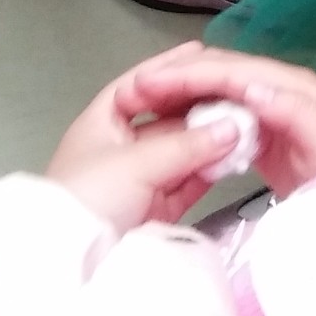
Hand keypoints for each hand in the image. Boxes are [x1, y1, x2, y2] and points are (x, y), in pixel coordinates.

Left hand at [48, 72, 251, 231]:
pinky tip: (232, 159)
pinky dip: (208, 172)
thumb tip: (234, 126)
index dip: (167, 68)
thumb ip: (187, 145)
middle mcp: (119, 147)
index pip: (138, 85)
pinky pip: (186, 183)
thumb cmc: (90, 196)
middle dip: (199, 109)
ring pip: (181, 152)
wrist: (70, 263)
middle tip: (237, 95)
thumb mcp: (134, 163)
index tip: (201, 53)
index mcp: (101, 124)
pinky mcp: (153, 210)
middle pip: (166, 119)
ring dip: (209, 142)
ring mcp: (138, 180)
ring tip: (244, 126)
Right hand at [110, 42, 315, 196]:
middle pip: (226, 73)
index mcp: (297, 89)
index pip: (237, 70)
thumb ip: (296, 113)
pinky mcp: (270, 136)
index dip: (193, 73)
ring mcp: (276, 113)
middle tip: (136, 90)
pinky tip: (177, 124)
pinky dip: (201, 115)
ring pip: (223, 91)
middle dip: (182, 77)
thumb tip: (251, 85)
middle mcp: (285, 91)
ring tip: (147, 102)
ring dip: (186, 93)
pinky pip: (229, 115)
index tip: (150, 82)